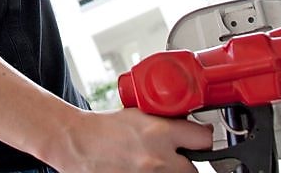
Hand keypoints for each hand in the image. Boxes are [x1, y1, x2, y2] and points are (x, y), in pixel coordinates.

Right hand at [42, 108, 213, 172]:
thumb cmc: (102, 128)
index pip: (204, 138)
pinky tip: (142, 169)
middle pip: (196, 169)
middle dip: (188, 162)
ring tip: (158, 164)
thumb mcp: (138, 114)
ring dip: (173, 171)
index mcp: (160, 132)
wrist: (76, 143)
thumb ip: (164, 122)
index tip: (202, 139)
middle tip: (178, 157)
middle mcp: (158, 158)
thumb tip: (187, 127)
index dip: (204, 138)